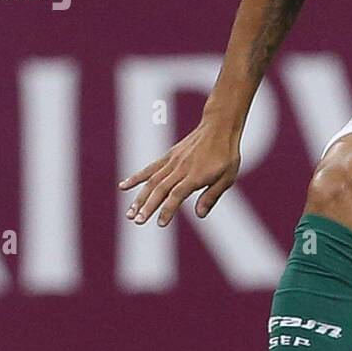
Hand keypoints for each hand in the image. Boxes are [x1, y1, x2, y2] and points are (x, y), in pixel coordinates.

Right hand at [118, 120, 241, 226]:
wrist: (219, 127)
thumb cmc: (226, 154)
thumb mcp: (227, 177)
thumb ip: (212, 196)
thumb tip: (200, 215)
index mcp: (195, 176)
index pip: (177, 195)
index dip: (168, 210)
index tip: (160, 223)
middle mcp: (181, 169)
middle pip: (160, 189)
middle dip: (148, 206)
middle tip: (138, 221)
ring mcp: (172, 161)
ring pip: (152, 181)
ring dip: (139, 197)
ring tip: (130, 213)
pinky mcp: (169, 156)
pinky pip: (150, 168)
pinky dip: (136, 177)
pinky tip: (124, 186)